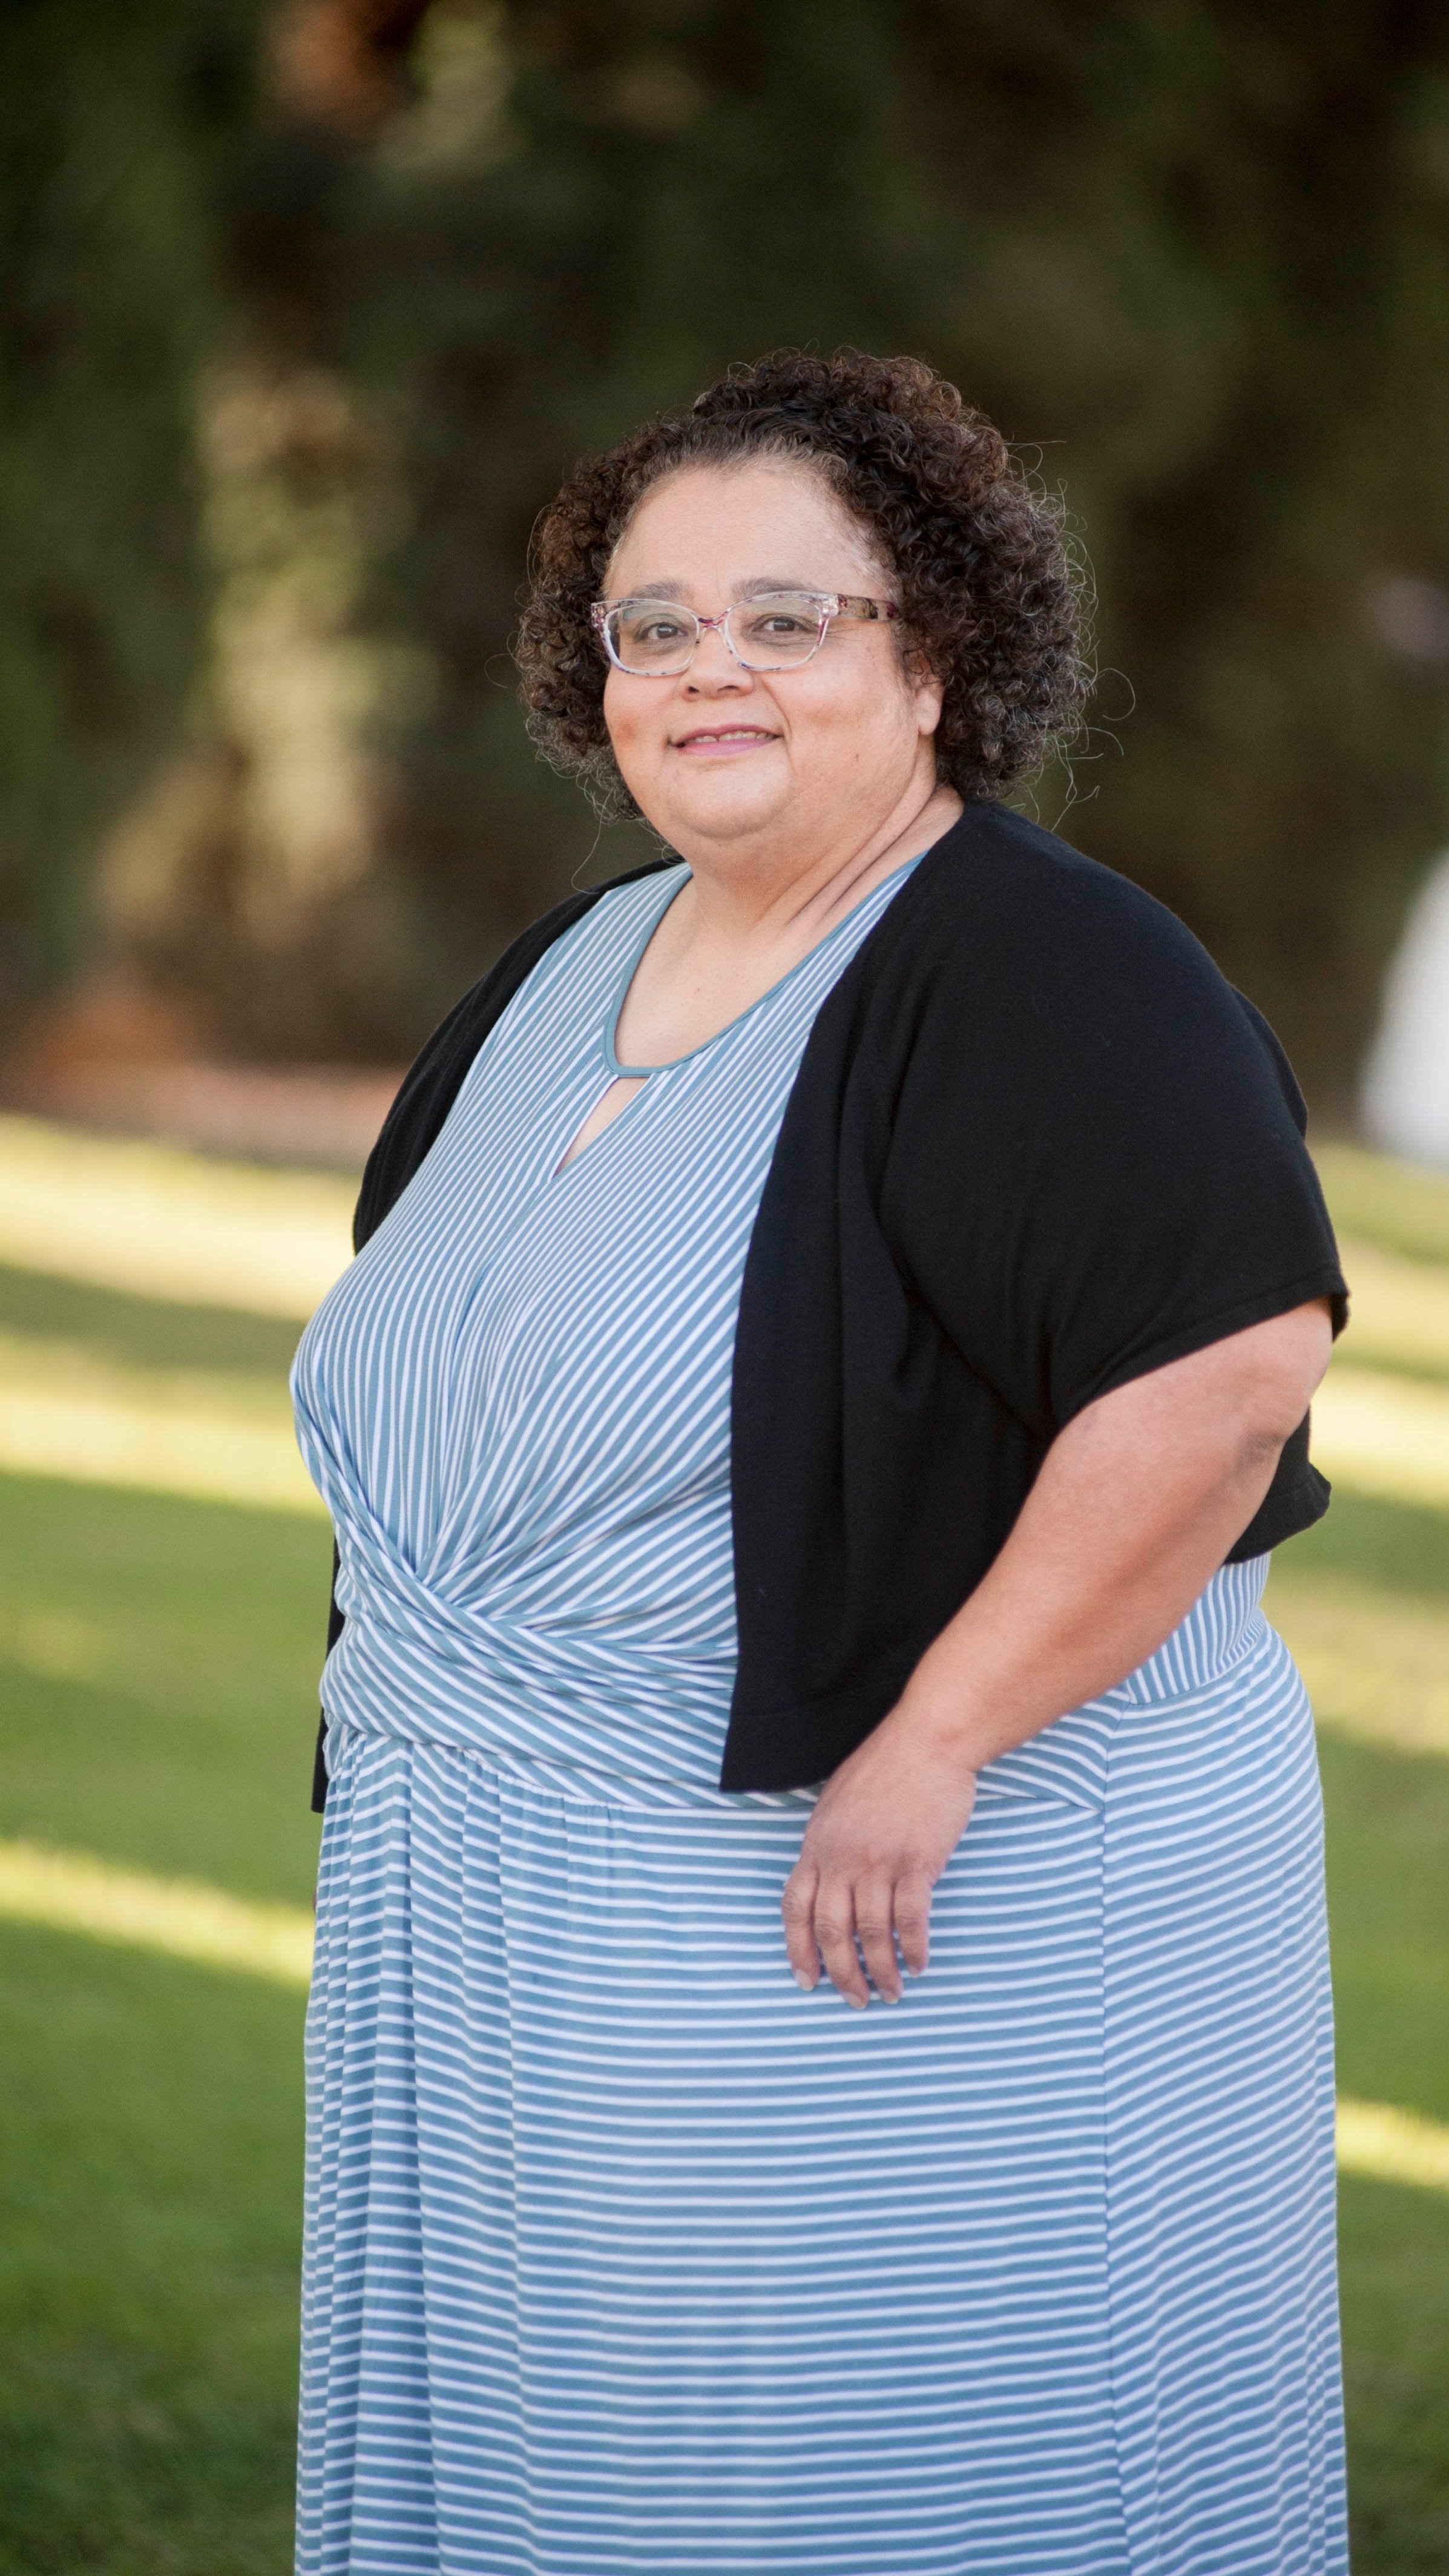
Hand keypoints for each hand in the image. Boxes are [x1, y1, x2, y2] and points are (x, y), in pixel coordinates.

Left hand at [781, 1709, 977, 2006]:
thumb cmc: (886, 1766)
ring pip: (872, 1933)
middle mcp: (842, 1858)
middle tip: (856, 2000)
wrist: (928, 1742)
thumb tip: (830, 1880)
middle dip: (842, 1973)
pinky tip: (919, 1964)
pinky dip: (914, 1948)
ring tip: (892, 1992)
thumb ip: (829, 1843)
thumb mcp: (838, 1802)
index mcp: (817, 1844)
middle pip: (832, 1930)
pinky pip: (911, 1919)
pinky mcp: (917, 1863)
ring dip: (882, 1970)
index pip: (795, 1907)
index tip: (806, 1980)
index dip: (798, 1949)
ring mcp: (879, 1862)